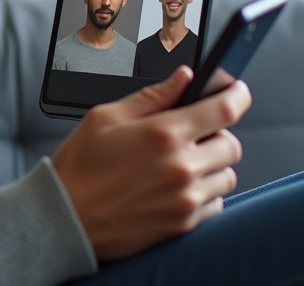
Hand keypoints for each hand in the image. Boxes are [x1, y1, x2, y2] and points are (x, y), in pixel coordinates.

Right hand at [50, 67, 251, 260]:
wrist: (66, 218)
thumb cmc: (79, 167)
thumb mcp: (105, 117)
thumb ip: (152, 96)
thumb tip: (183, 78)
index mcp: (163, 134)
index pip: (223, 109)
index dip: (237, 95)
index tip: (237, 91)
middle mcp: (181, 168)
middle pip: (232, 145)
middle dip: (218, 134)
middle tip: (193, 133)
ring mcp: (185, 199)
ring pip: (227, 176)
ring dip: (212, 165)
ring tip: (182, 162)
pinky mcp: (183, 225)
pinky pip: (215, 204)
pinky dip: (204, 193)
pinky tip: (177, 187)